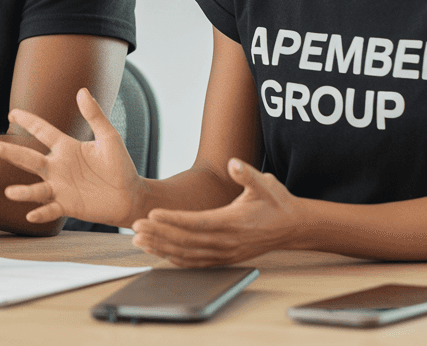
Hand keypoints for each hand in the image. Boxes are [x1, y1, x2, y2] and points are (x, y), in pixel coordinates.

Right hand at [0, 88, 142, 226]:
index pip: (43, 131)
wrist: (130, 195)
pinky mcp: (67, 206)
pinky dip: (41, 212)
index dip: (28, 122)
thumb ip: (95, 116)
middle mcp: (58, 167)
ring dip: (23, 192)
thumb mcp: (109, 137)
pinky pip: (50, 210)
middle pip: (30, 159)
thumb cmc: (120, 165)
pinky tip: (31, 216)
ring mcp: (60, 188)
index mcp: (67, 147)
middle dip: (11, 153)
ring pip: (36, 189)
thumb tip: (82, 91)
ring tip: (10, 192)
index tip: (12, 113)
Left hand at [131, 158, 303, 266]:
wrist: (292, 227)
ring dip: (161, 247)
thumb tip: (233, 163)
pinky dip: (174, 258)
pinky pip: (195, 263)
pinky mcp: (224, 259)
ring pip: (187, 254)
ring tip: (139, 240)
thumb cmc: (276, 202)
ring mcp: (225, 254)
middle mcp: (227, 242)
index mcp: (234, 222)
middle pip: (186, 241)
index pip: (198, 223)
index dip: (174, 220)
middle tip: (135, 227)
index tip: (153, 214)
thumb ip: (247, 174)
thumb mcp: (265, 183)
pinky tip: (158, 251)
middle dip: (159, 234)